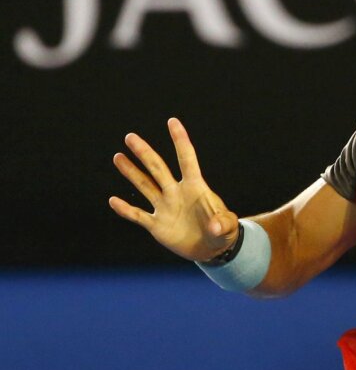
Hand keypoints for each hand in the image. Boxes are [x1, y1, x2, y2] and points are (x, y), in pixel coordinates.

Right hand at [108, 118, 238, 261]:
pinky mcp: (157, 225)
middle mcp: (177, 193)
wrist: (212, 248)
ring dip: (131, 172)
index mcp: (196, 187)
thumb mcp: (228, 228)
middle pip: (158, 168)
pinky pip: (138, 215)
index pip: (186, 159)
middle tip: (130, 137)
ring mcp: (165, 207)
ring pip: (145, 186)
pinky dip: (125, 210)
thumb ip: (223, 224)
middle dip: (145, 153)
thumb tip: (214, 227)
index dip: (180, 140)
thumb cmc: (223, 232)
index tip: (172, 121)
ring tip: (118, 156)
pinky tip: (113, 201)